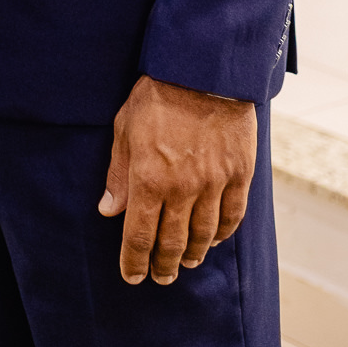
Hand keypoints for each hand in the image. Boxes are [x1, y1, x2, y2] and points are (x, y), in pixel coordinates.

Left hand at [99, 76, 256, 284]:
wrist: (204, 69)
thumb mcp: (125, 128)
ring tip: (187, 263)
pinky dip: (222, 233)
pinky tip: (215, 240)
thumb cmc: (158, 95)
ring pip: (204, 235)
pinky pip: (232, 215)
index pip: (139, 236)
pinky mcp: (239, 174)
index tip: (132, 276)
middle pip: (173, 243)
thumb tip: (108, 211)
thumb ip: (118, 174)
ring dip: (194, 255)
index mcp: (149, 179)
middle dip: (163, 266)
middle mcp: (182, 188)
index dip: (134, 262)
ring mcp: (214, 183)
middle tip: (160, 277)